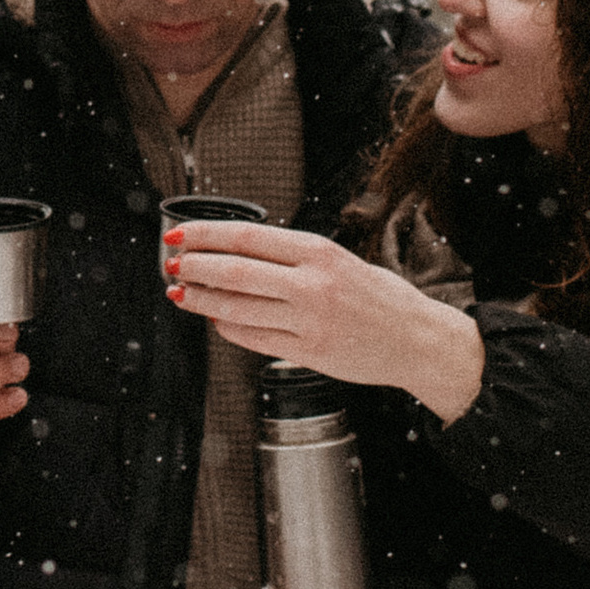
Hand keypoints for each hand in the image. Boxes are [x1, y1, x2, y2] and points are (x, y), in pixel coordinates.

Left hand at [163, 218, 484, 423]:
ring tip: (181, 293)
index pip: (247, 237)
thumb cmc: (381, 297)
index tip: (178, 235)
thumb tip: (238, 252)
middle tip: (170, 265)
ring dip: (201, 301)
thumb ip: (295, 258)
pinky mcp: (308, 353)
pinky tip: (215, 319)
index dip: (205, 235)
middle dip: (193, 267)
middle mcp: (312, 285)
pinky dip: (227, 327)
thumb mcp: (342, 261)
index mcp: (319, 252)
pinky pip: (253, 338)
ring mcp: (309, 322)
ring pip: (236, 309)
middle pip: (234, 272)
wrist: (419, 341)